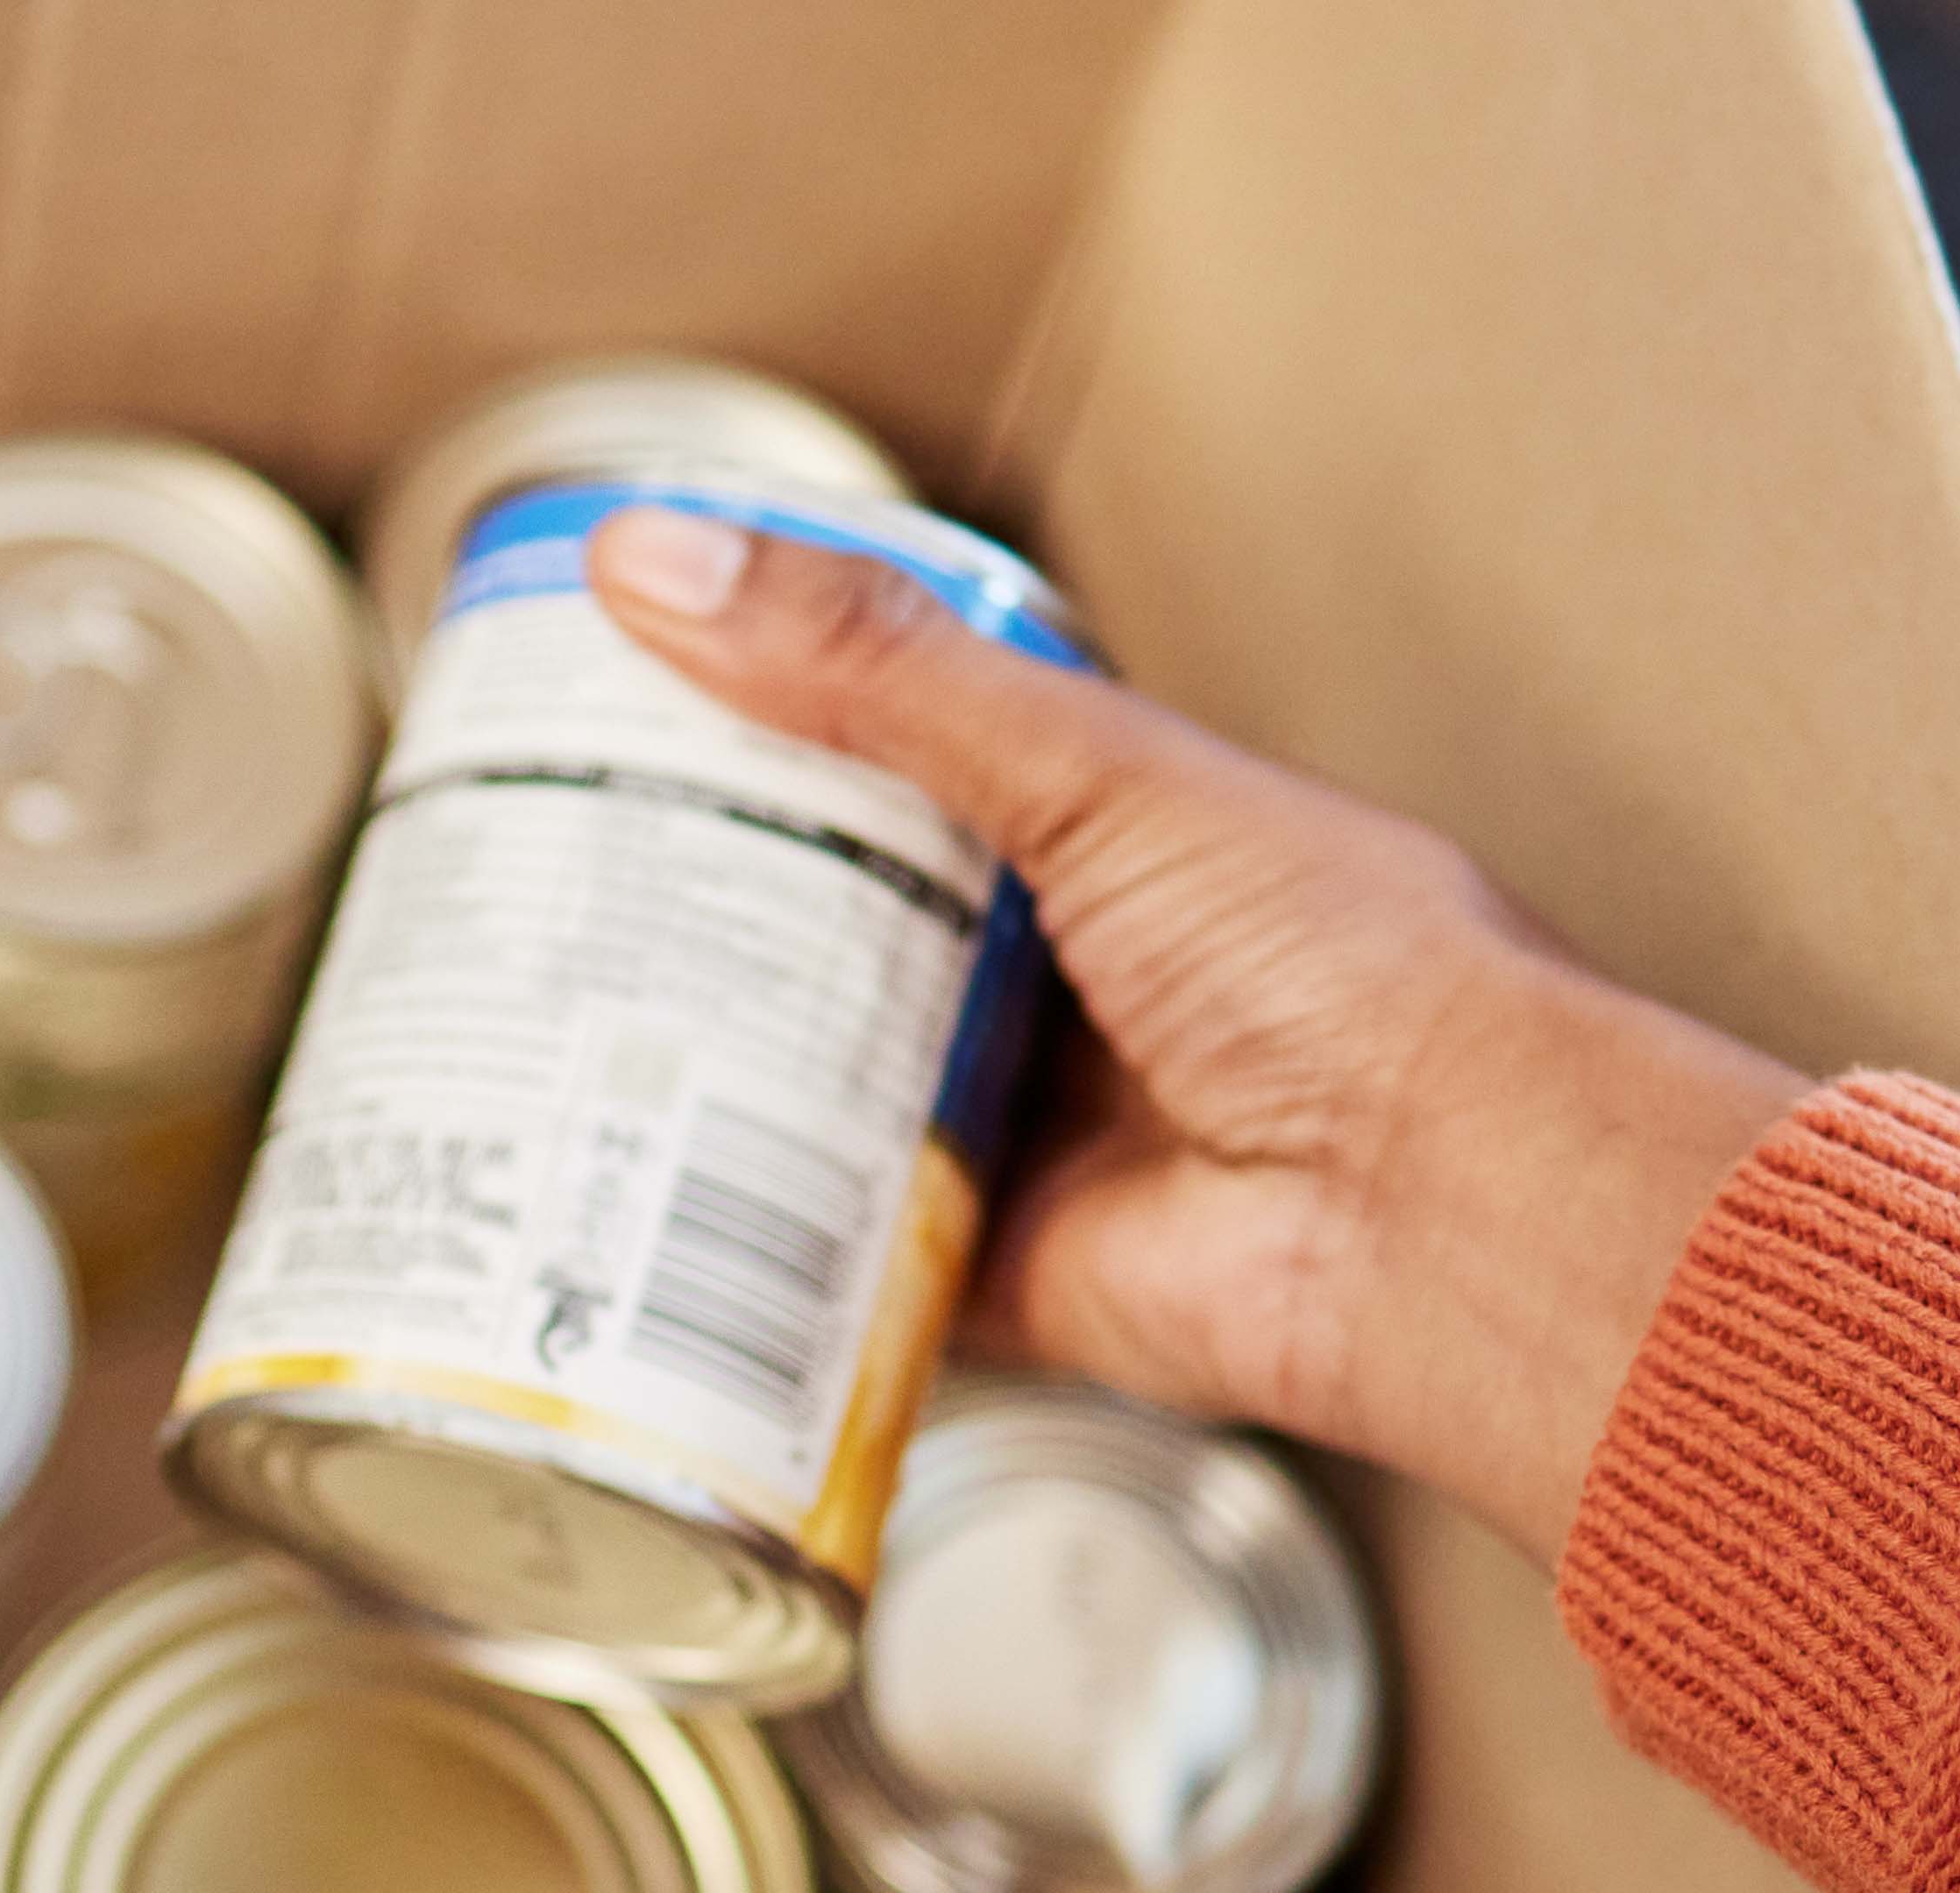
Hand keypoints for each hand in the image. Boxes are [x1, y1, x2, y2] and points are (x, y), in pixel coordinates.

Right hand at [580, 505, 1805, 1555]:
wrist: (1433, 1212)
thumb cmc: (1341, 973)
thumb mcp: (1094, 769)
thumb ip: (879, 670)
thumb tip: (664, 558)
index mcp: (1099, 823)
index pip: (887, 747)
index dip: (748, 718)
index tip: (601, 694)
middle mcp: (1055, 970)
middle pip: (826, 924)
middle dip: (691, 907)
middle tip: (526, 870)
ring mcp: (1022, 1123)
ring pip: (815, 1087)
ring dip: (702, 1069)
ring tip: (531, 1020)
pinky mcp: (992, 1267)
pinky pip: (834, 1257)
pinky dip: (743, 1244)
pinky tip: (624, 1201)